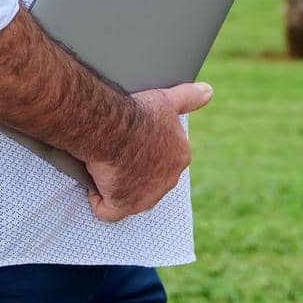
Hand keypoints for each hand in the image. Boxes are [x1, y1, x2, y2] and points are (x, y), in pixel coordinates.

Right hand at [84, 81, 212, 222]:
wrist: (111, 125)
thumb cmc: (137, 111)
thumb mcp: (167, 99)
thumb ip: (189, 97)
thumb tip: (208, 91)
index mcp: (181, 156)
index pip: (163, 158)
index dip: (145, 150)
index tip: (130, 140)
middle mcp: (168, 181)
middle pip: (148, 179)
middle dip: (132, 170)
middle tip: (116, 151)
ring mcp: (146, 197)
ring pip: (130, 196)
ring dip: (116, 185)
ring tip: (103, 165)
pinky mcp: (123, 206)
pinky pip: (109, 211)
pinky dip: (99, 201)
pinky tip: (94, 185)